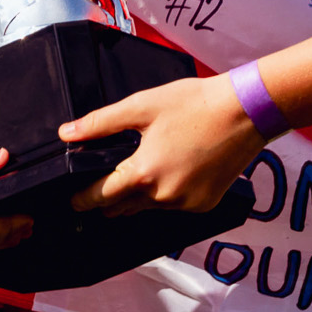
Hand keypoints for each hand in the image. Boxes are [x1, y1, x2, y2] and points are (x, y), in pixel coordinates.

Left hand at [64, 75, 262, 215]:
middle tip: (100, 184)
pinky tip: (167, 173)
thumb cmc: (192, 104)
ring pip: (149, 208)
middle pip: (124, 207)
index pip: (102, 196)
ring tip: (134, 174)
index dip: (83, 199)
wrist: (244, 112)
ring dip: (137, 197)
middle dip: (108, 200)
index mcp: (144, 173)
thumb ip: (100, 123)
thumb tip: (67, 134)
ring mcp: (187, 204)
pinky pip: (175, 206)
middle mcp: (165, 197)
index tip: (72, 200)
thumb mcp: (140, 107)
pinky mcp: (205, 204)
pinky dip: (166, 196)